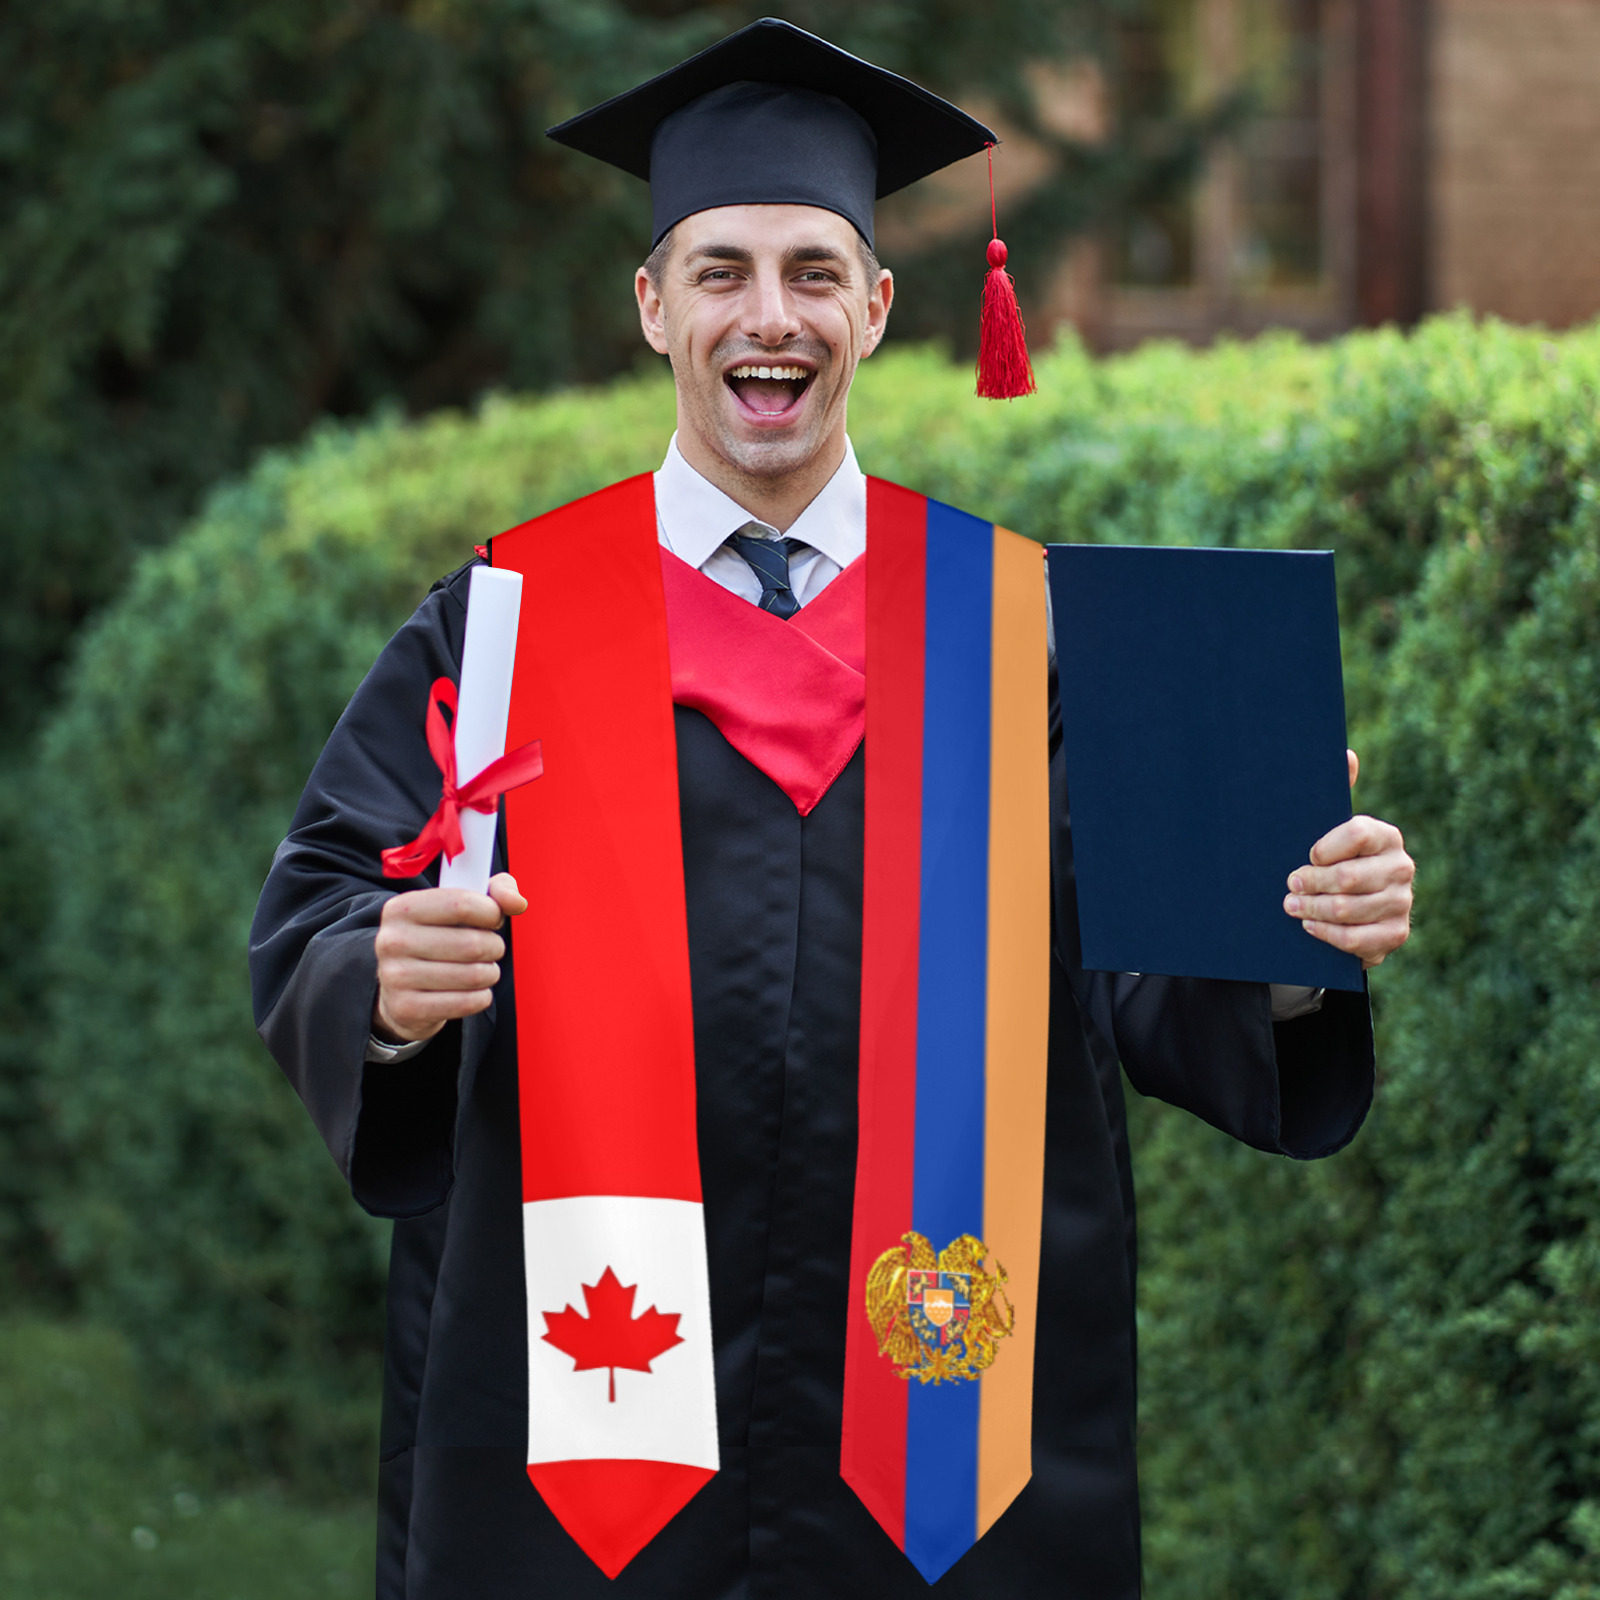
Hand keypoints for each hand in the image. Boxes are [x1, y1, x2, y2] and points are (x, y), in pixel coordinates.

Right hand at [372, 872, 528, 1043]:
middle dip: (494, 947)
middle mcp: (392, 940)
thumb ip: (495, 892)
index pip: (461, 904)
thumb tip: (517, 902)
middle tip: (490, 948)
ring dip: (490, 973)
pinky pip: (466, 1003)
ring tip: (482, 969)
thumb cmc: (439, 938)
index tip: (494, 918)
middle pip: (472, 944)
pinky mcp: (406, 1008)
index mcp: (402, 908)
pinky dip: (481, 997)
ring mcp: (395, 977)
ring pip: (473, 975)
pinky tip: (473, 991)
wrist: (400, 989)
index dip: (491, 912)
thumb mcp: (460, 905)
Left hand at [1283, 750, 1414, 967]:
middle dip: (1310, 883)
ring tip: (1291, 906)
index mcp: (1386, 836)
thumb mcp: (1329, 829)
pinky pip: (1355, 939)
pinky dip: (1327, 933)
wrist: (1352, 910)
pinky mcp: (1395, 934)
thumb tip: (1346, 754)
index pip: (1357, 833)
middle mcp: (1401, 867)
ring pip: (1347, 909)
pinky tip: (1309, 926)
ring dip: (1312, 909)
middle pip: (1348, 877)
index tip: (1306, 855)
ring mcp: (1401, 903)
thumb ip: (1336, 792)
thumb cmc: (1333, 861)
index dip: (1325, 847)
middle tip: (1289, 885)